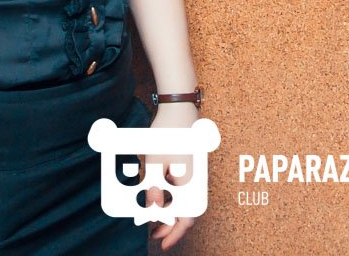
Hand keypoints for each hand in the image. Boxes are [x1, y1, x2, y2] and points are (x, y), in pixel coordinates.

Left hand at [145, 102, 199, 249]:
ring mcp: (194, 172)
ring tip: (152, 216)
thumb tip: (152, 213)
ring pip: (184, 200)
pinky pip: (182, 187)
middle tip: (152, 233)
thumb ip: (154, 190)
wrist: (179, 107)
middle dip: (169, 225)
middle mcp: (196, 180)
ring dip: (169, 210)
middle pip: (186, 212)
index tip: (162, 244)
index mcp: (191, 183)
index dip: (175, 234)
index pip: (187, 218)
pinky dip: (170, 196)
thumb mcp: (155, 163)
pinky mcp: (190, 165)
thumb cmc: (168, 133)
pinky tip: (157, 194)